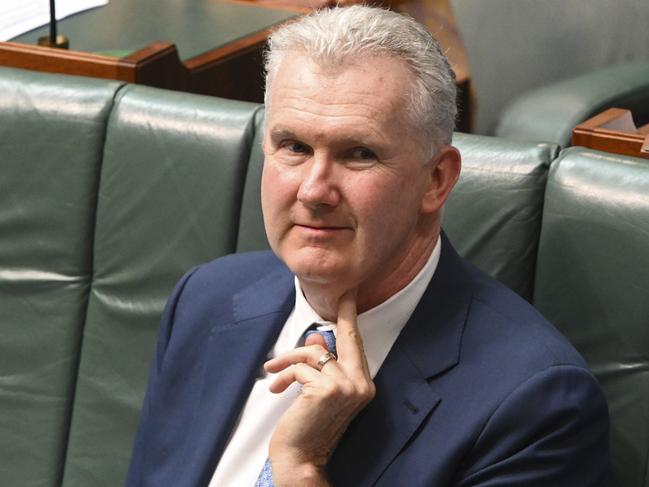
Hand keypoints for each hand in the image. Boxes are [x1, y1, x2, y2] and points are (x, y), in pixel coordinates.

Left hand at [263, 290, 375, 485]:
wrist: (300, 460)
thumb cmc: (308, 428)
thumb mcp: (316, 392)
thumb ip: (321, 365)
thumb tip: (315, 338)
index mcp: (363, 385)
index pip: (356, 346)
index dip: (352, 319)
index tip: (350, 296)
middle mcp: (361, 384)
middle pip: (345, 339)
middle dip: (344, 313)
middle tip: (343, 295)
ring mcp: (347, 386)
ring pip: (313, 352)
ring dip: (288, 361)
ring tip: (273, 374)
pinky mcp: (327, 389)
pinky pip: (300, 367)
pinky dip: (284, 375)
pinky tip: (277, 389)